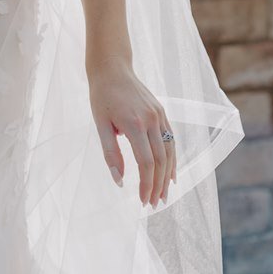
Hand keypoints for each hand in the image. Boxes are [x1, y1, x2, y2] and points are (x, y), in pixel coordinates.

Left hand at [88, 56, 176, 207]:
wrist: (112, 68)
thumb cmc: (101, 97)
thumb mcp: (100, 125)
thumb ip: (110, 153)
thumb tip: (119, 181)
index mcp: (134, 124)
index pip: (146, 162)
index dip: (146, 184)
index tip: (143, 202)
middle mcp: (152, 120)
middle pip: (161, 160)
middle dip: (158, 185)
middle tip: (154, 204)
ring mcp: (160, 115)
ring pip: (170, 152)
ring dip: (168, 176)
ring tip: (164, 195)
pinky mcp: (162, 112)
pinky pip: (171, 139)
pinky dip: (172, 159)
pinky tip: (170, 174)